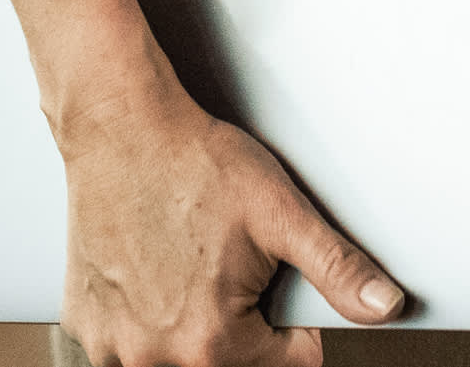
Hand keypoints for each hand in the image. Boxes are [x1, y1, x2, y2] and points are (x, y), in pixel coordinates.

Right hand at [53, 53, 403, 366]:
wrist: (120, 125)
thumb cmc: (193, 162)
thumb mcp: (280, 213)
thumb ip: (337, 269)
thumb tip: (384, 306)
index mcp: (211, 344)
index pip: (289, 365)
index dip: (293, 324)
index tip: (272, 280)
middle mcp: (156, 358)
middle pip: (231, 366)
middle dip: (242, 327)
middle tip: (226, 265)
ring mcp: (113, 347)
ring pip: (179, 359)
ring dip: (191, 330)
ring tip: (188, 267)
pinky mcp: (85, 326)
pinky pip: (129, 347)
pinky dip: (145, 321)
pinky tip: (152, 273)